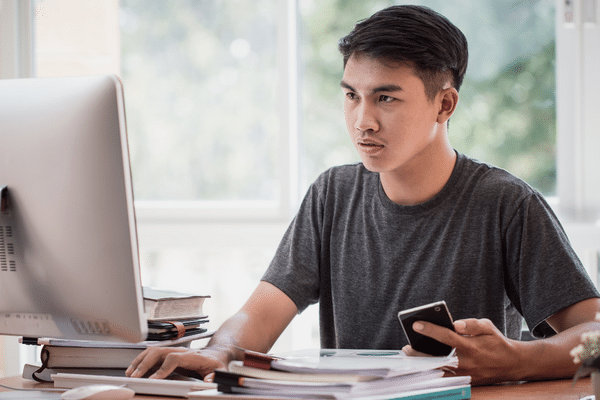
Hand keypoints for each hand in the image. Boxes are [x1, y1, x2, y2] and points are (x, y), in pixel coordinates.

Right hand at [126, 346, 227, 380]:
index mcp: (192, 355)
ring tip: (130, 373)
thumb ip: (217, 375)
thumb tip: (210, 380)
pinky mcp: (170, 355)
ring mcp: (174, 352)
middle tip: (135, 377)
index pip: (174, 358)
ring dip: (140, 361)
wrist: (217, 354)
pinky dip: (142, 361)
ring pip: (153, 351)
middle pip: (159, 352)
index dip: (162, 368)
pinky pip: (153, 355)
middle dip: (145, 364)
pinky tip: (135, 370)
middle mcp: (181, 351)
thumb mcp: (222, 370)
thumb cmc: (217, 363)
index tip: (154, 379)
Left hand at [402, 318, 524, 384]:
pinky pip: (446, 378)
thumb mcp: (488, 327)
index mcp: (471, 346)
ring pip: (439, 372)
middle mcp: (467, 362)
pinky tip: (422, 365)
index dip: (430, 330)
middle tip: (406, 348)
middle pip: (438, 359)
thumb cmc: (496, 342)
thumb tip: (456, 324)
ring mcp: (466, 375)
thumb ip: (471, 324)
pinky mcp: (466, 382)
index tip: (416, 324)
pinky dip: (433, 372)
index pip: (446, 337)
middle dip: (419, 353)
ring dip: (423, 365)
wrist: (513, 364)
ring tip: (410, 357)